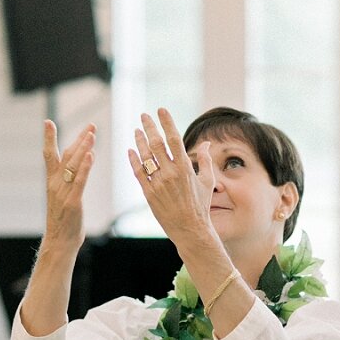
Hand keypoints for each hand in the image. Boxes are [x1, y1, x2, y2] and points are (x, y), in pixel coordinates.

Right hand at [43, 120, 95, 250]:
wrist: (59, 242)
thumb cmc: (64, 221)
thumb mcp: (63, 197)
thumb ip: (70, 180)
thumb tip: (81, 162)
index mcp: (51, 182)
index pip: (49, 155)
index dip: (48, 138)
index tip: (48, 121)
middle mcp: (55, 184)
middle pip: (66, 156)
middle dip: (79, 139)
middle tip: (91, 126)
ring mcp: (63, 193)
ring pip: (73, 165)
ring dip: (83, 148)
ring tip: (92, 134)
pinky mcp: (73, 202)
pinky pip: (80, 181)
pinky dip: (85, 167)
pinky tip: (91, 155)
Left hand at [128, 108, 215, 245]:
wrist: (190, 229)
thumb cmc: (200, 206)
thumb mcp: (208, 182)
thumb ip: (206, 160)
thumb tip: (207, 143)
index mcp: (186, 168)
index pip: (174, 138)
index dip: (166, 122)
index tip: (160, 110)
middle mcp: (171, 173)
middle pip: (156, 143)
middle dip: (149, 127)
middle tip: (144, 115)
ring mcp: (158, 183)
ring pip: (145, 156)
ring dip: (139, 140)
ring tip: (136, 130)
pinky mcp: (149, 193)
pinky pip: (138, 172)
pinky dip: (133, 160)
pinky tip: (131, 150)